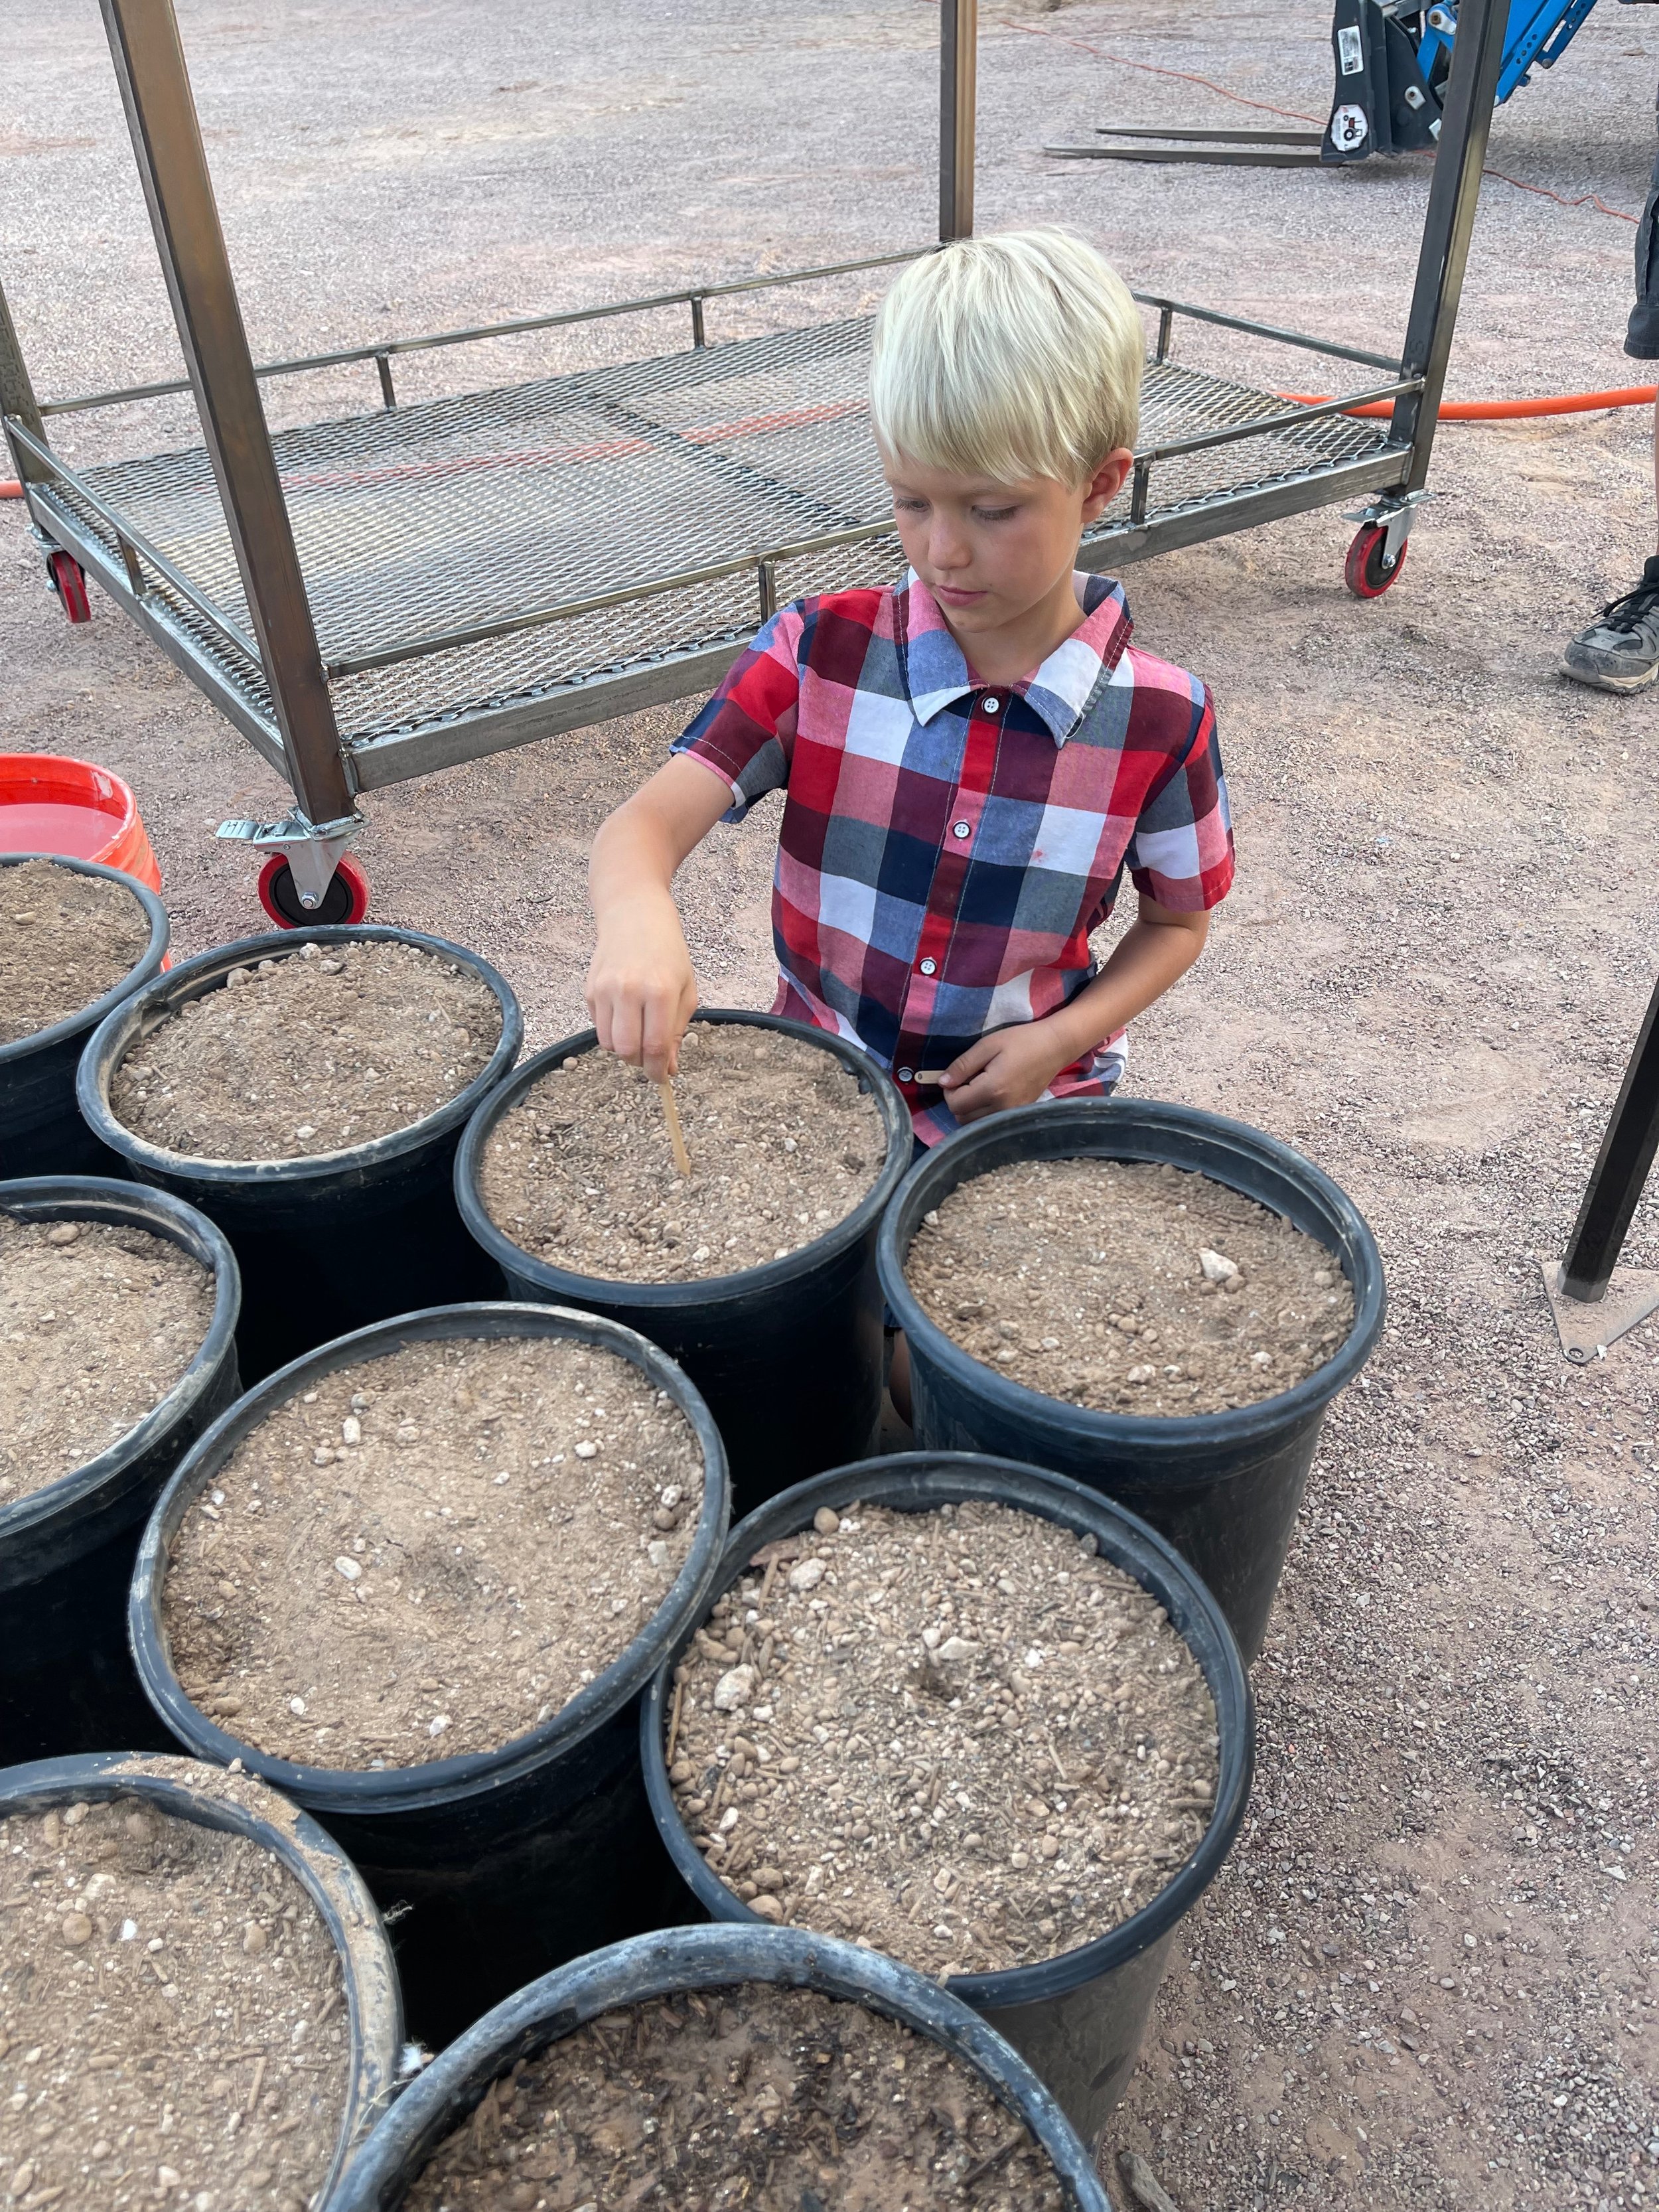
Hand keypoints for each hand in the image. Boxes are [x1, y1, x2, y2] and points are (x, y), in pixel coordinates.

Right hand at [584, 894, 698, 1080]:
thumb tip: (669, 1067)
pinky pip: (598, 1027)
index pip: (656, 1047)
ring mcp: (605, 990)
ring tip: (639, 1032)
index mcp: (659, 991)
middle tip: (651, 1056)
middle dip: (640, 1062)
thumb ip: (677, 1030)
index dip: (659, 1070)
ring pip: (609, 1044)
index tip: (663, 1077)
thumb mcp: (684, 988)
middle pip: (628, 1051)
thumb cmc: (667, 951)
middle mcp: (629, 991)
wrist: (633, 914)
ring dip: (625, 1049)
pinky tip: (625, 1012)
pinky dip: (612, 1031)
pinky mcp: (590, 990)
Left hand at [937, 1019, 1086, 1123]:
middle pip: (962, 1117)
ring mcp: (1012, 1114)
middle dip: (959, 1100)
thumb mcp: (987, 1045)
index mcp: (992, 1089)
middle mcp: (1002, 1108)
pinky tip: (992, 1093)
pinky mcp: (1019, 1114)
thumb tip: (942, 1082)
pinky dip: (984, 1111)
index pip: (955, 1104)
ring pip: (975, 1123)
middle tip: (969, 1079)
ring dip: (970, 1108)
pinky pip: (990, 1121)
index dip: (949, 1091)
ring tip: (981, 1086)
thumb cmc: (1021, 1041)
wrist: (1054, 1047)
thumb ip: (963, 1065)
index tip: (957, 1076)